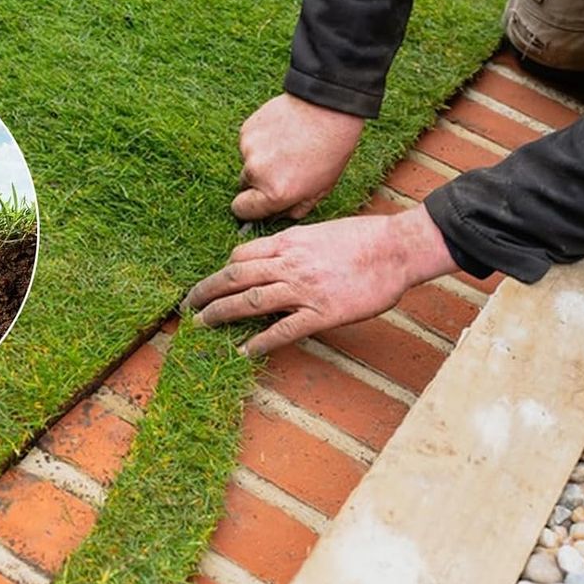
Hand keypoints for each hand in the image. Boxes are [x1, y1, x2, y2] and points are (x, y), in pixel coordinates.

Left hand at [185, 206, 455, 356]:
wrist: (395, 249)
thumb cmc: (364, 238)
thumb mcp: (321, 232)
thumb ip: (296, 246)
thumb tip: (279, 257)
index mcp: (289, 241)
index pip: (242, 255)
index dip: (223, 271)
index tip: (215, 283)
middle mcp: (289, 263)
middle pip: (235, 277)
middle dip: (207, 291)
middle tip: (187, 305)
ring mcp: (304, 289)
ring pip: (250, 302)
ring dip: (221, 314)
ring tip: (202, 325)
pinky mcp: (322, 313)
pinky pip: (283, 330)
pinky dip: (260, 341)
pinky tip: (244, 351)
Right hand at [233, 93, 364, 220]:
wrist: (327, 109)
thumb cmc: (330, 150)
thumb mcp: (321, 189)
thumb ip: (295, 208)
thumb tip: (278, 214)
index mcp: (275, 193)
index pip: (241, 210)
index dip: (248, 208)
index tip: (255, 202)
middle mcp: (256, 173)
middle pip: (244, 185)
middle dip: (258, 181)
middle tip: (281, 168)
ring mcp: (249, 149)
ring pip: (248, 161)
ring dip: (260, 158)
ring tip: (286, 147)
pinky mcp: (247, 129)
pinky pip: (248, 142)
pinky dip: (260, 141)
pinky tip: (281, 133)